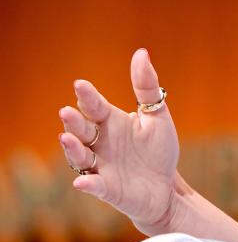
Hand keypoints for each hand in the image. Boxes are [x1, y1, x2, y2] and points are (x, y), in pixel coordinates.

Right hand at [58, 49, 180, 233]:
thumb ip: (147, 87)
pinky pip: (94, 185)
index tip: (80, 85)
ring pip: (79, 155)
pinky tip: (82, 181)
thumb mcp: (157, 117)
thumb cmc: (158, 151)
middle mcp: (99, 143)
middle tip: (67, 112)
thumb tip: (141, 53)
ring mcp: (100, 166)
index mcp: (110, 122)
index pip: (94, 106)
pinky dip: (88, 183)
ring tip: (66, 139)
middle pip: (81, 129)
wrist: (167, 188)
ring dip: (72, 148)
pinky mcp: (106, 189)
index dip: (87, 96)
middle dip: (73, 121)